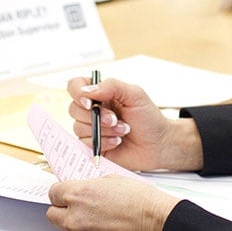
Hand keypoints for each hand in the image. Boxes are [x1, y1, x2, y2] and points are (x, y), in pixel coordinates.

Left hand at [47, 174, 178, 229]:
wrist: (149, 215)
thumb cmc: (135, 197)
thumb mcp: (109, 179)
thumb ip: (89, 184)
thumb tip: (81, 187)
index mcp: (79, 193)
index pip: (53, 192)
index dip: (60, 189)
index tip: (66, 188)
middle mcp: (75, 214)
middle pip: (52, 212)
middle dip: (60, 205)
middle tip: (72, 199)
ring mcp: (81, 229)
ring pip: (63, 224)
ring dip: (70, 216)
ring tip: (86, 209)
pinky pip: (76, 230)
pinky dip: (82, 224)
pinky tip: (95, 217)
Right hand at [67, 77, 202, 171]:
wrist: (157, 144)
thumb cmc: (148, 117)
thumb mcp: (134, 95)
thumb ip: (112, 86)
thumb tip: (86, 90)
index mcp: (102, 92)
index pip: (76, 86)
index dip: (77, 93)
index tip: (90, 103)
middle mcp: (93, 109)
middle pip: (73, 108)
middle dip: (96, 116)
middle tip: (115, 119)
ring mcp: (91, 128)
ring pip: (79, 127)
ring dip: (103, 130)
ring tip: (123, 131)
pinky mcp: (92, 146)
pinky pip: (85, 143)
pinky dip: (103, 142)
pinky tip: (118, 142)